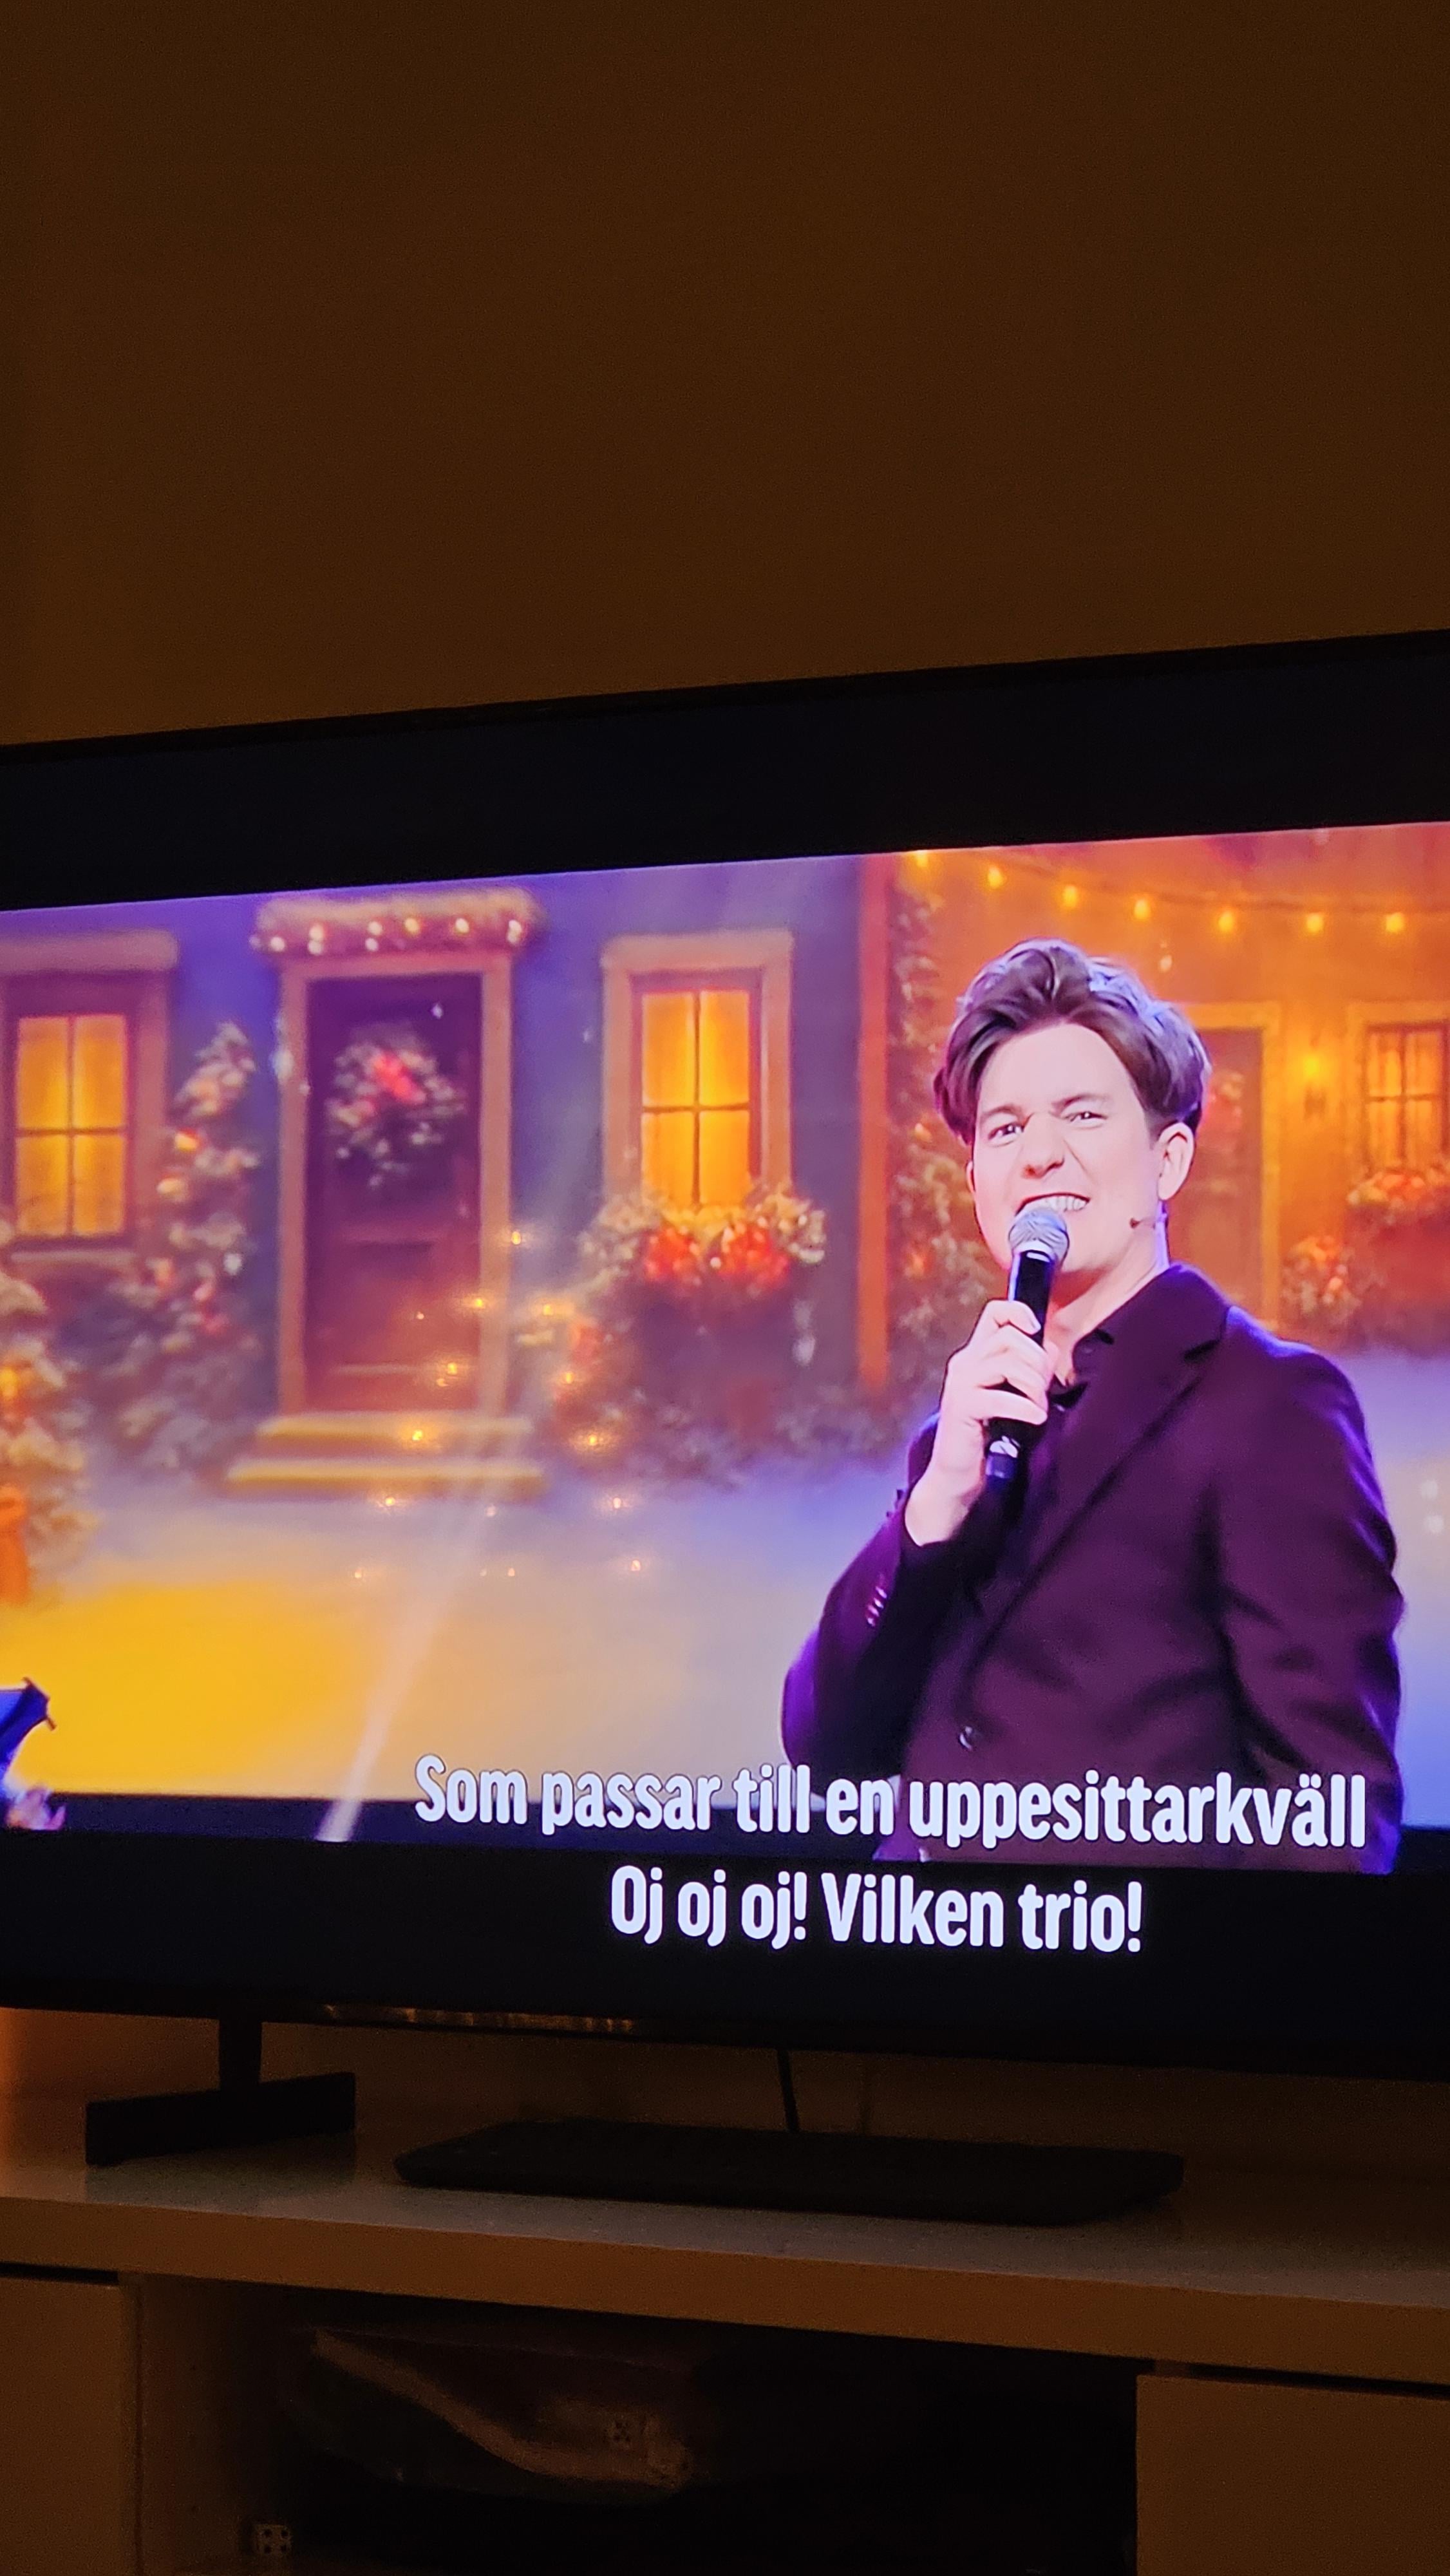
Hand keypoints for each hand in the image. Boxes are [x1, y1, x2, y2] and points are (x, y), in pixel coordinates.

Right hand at [904, 1300, 1051, 1543]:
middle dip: (1037, 1362)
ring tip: (1039, 1408)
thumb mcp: (1011, 1395)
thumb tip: (1052, 1348)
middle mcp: (965, 1363)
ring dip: (1033, 1386)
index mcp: (976, 1355)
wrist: (957, 1474)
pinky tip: (1035, 1419)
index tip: (1036, 1329)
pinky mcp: (962, 1408)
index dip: (1018, 1312)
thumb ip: (1028, 1369)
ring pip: (1007, 1363)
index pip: (995, 1313)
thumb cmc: (988, 1436)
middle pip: (1009, 1338)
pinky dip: (1025, 1407)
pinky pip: (1000, 1397)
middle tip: (1043, 1389)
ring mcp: (960, 1384)